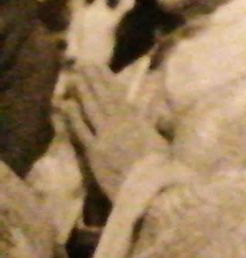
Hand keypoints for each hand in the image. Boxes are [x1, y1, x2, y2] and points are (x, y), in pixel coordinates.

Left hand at [60, 63, 164, 217]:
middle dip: (93, 80)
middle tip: (83, 64)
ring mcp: (106, 139)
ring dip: (83, 92)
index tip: (100, 67)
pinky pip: (82, 132)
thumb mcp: (167, 144)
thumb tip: (157, 109)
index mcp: (140, 122)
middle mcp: (121, 126)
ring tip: (75, 77)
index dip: (108, 81)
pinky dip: (74, 117)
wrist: (153, 193)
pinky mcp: (95, 154)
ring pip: (91, 110)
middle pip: (104, 99)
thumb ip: (159, 125)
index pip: (120, 97)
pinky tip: (66, 104)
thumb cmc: (166, 171)